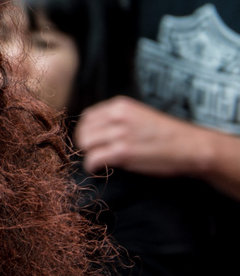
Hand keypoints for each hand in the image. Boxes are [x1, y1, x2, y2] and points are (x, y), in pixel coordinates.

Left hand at [76, 97, 210, 177]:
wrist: (192, 147)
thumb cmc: (167, 135)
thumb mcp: (139, 116)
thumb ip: (117, 119)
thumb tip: (93, 131)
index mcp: (120, 105)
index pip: (87, 117)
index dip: (86, 131)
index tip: (92, 142)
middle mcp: (118, 116)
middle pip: (83, 131)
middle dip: (85, 145)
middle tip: (94, 154)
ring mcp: (120, 133)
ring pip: (85, 144)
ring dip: (89, 155)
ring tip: (98, 162)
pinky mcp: (123, 151)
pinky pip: (93, 159)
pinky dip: (92, 166)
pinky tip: (98, 170)